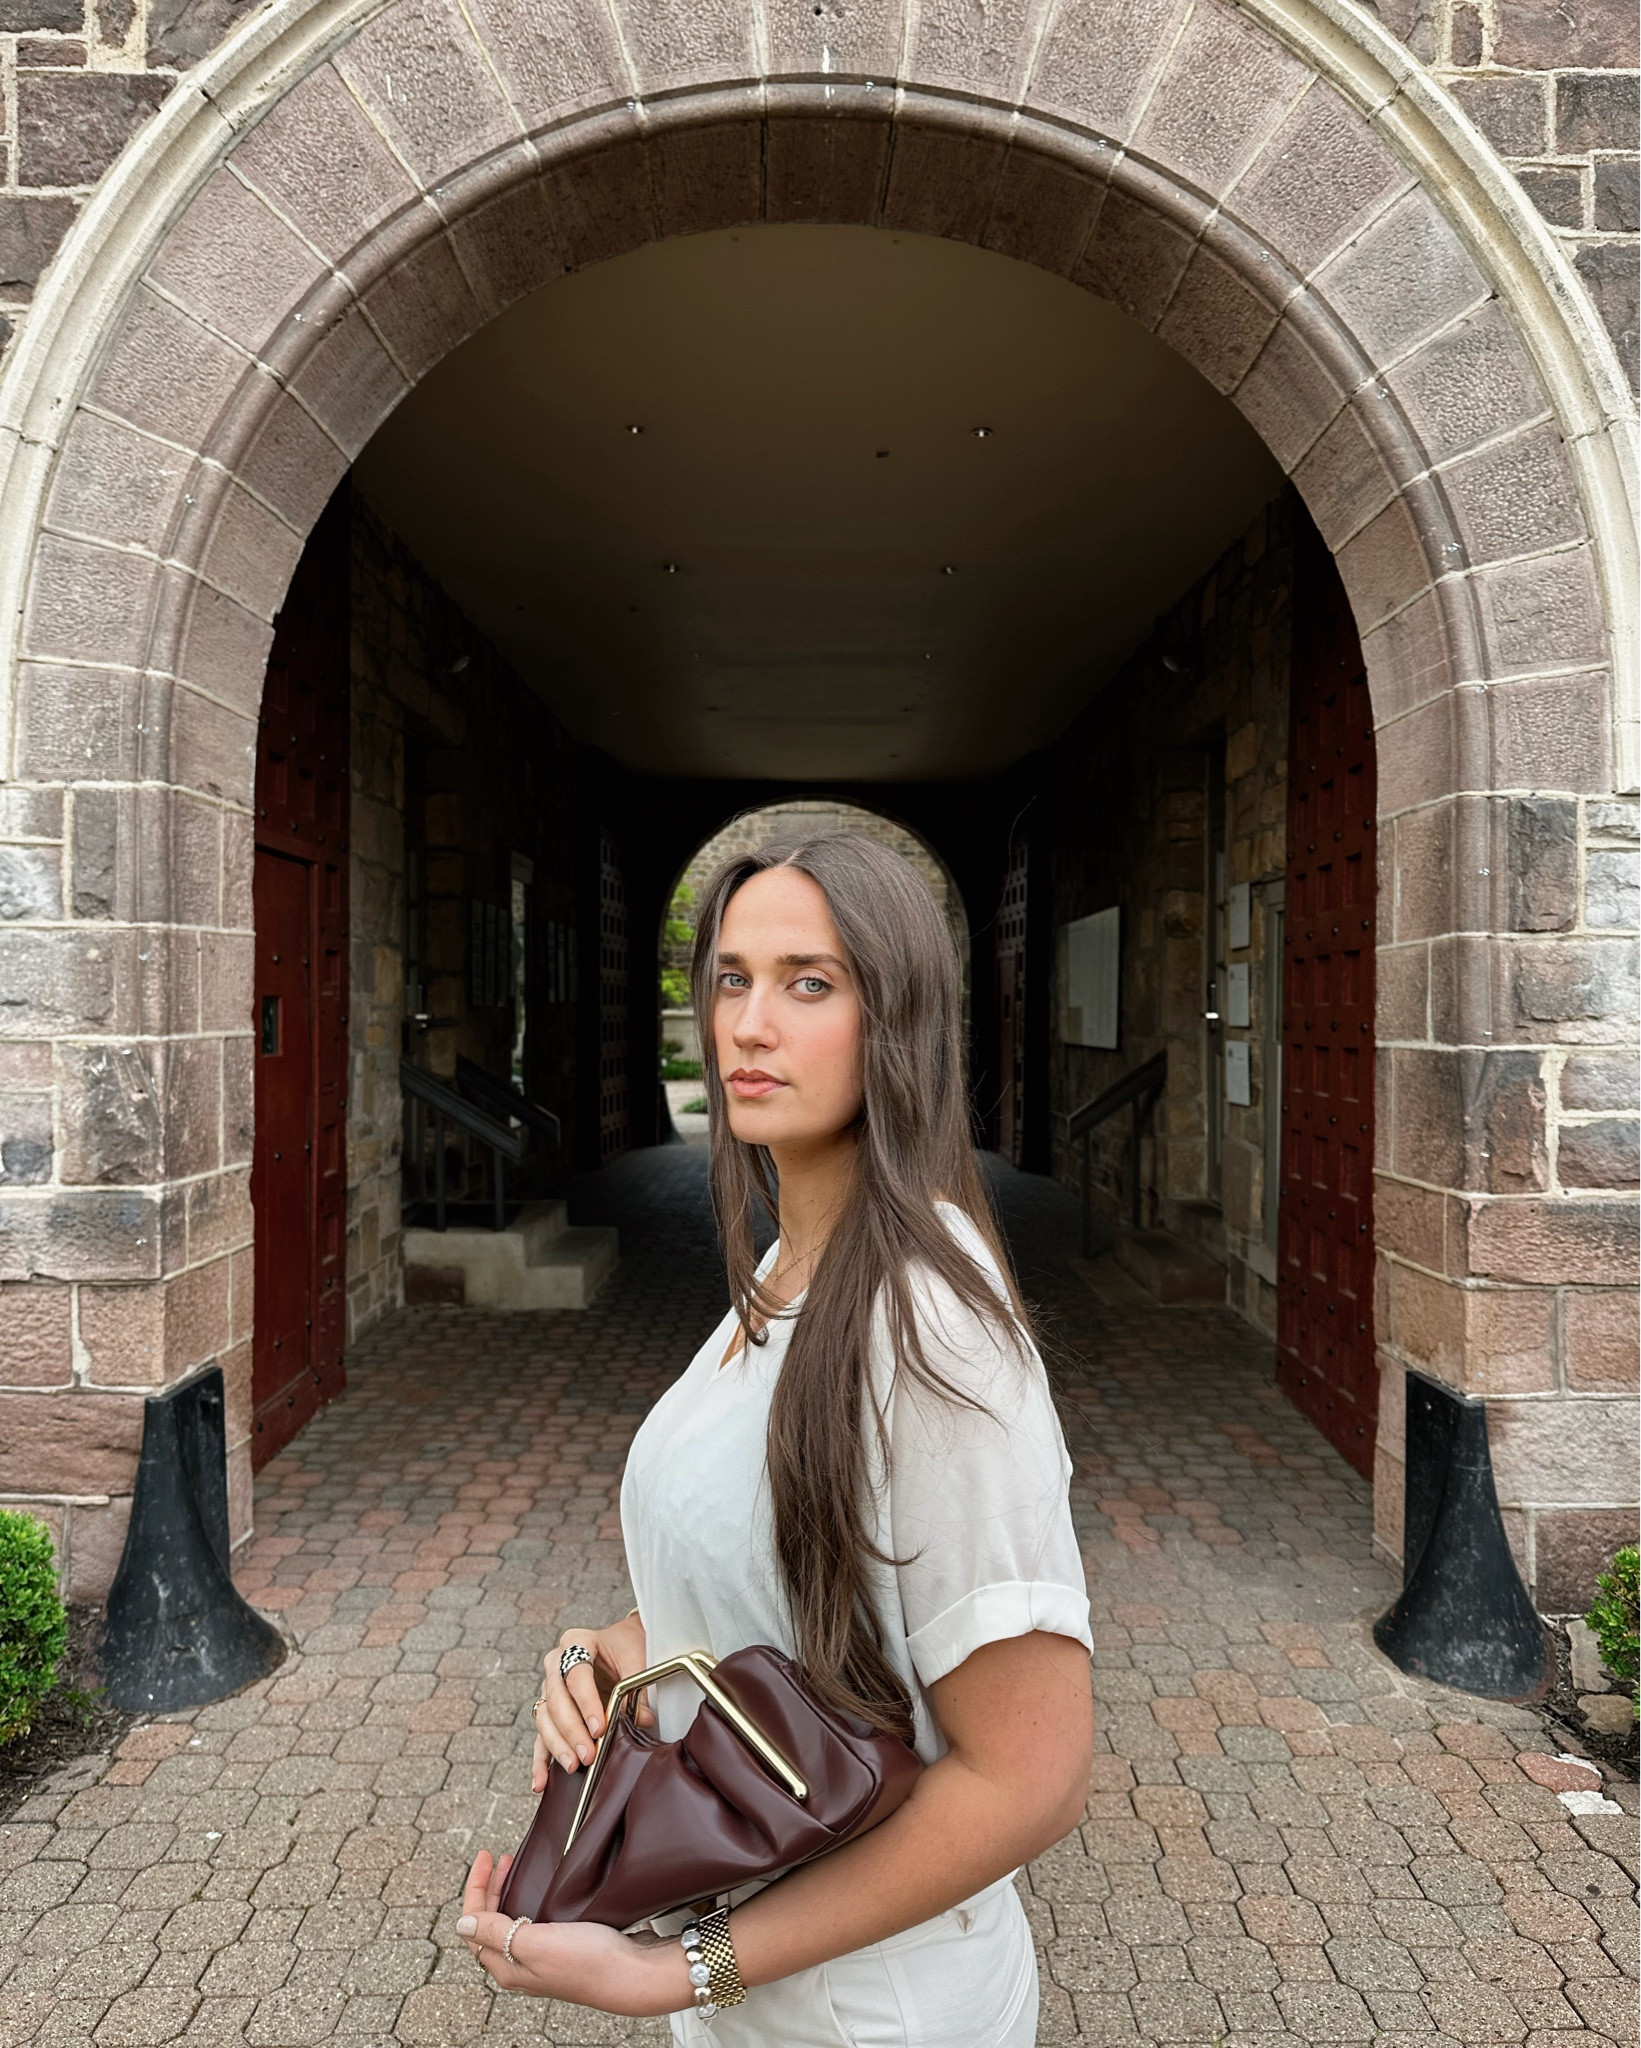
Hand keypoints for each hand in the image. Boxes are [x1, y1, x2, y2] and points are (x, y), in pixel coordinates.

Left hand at [457, 1849, 687, 2015]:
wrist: (632, 1975)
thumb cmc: (587, 1961)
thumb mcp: (535, 1943)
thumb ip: (497, 1933)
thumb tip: (461, 1925)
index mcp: (507, 1966)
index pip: (474, 1925)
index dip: (476, 1888)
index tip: (487, 1855)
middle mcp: (519, 1966)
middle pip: (490, 1923)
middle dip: (489, 1888)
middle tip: (501, 1857)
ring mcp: (540, 1960)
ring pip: (509, 1923)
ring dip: (506, 1893)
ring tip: (515, 1867)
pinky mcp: (560, 1952)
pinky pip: (530, 1924)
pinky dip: (526, 1902)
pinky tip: (539, 1892)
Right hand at [533, 1611, 651, 1792]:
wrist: (621, 1642)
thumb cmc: (628, 1646)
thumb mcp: (636, 1658)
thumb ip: (637, 1688)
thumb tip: (642, 1721)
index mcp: (577, 1642)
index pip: (576, 1675)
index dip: (586, 1703)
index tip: (600, 1728)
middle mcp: (556, 1663)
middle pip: (556, 1699)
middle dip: (572, 1730)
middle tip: (588, 1755)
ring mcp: (549, 1687)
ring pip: (545, 1718)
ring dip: (557, 1745)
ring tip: (573, 1766)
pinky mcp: (549, 1710)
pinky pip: (541, 1736)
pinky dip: (540, 1760)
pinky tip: (540, 1782)